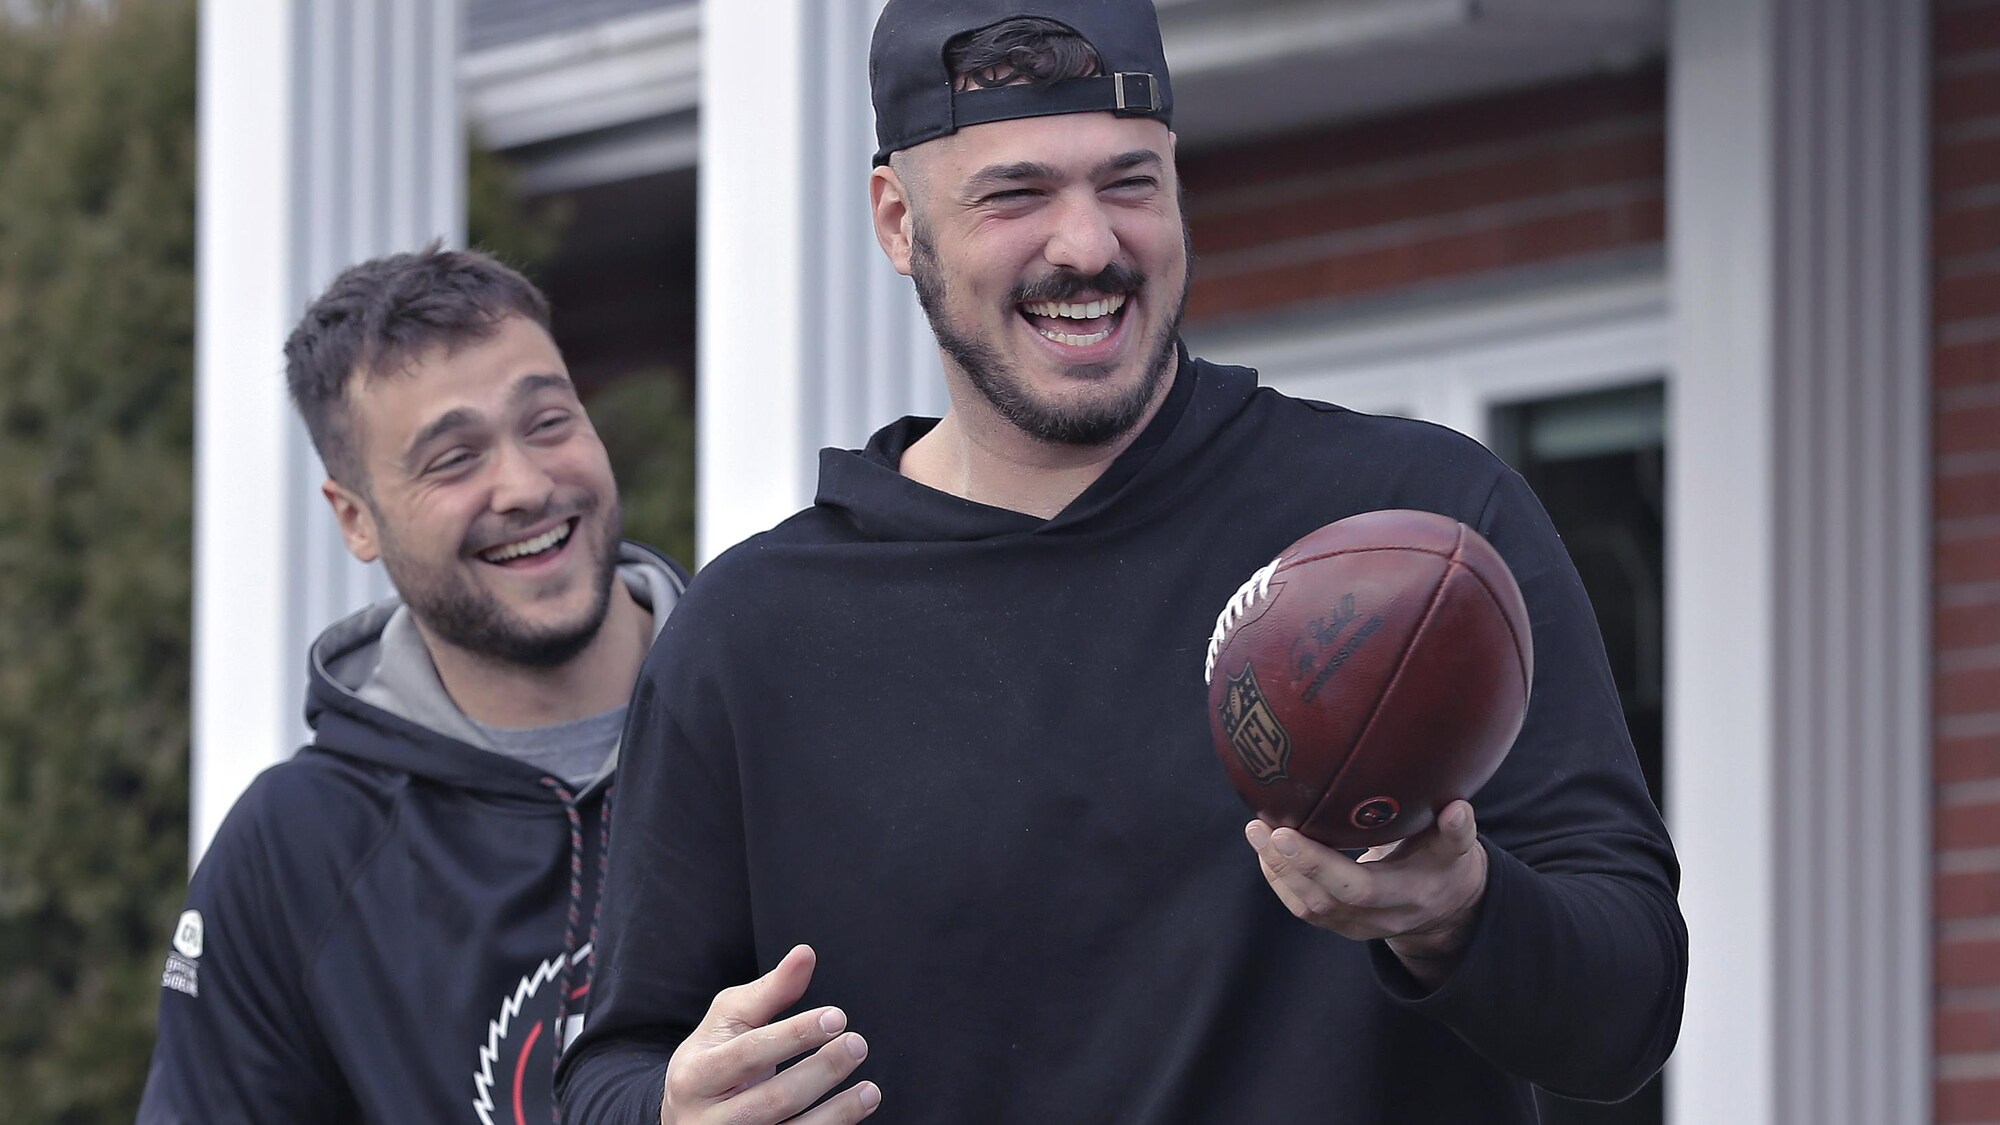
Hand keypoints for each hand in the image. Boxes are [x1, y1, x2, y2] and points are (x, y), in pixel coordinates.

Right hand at [660, 945, 880, 1124]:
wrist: (687, 1113)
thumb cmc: (714, 1055)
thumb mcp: (730, 1019)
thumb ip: (769, 991)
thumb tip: (805, 955)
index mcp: (695, 1075)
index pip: (749, 1054)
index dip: (795, 1035)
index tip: (837, 1017)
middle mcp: (707, 1120)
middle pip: (774, 1100)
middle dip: (822, 1071)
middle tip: (857, 1044)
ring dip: (838, 1114)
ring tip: (869, 1090)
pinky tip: (855, 1111)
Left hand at [1245, 800, 1487, 987]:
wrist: (1446, 906)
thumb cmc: (1446, 861)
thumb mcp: (1457, 848)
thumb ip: (1456, 831)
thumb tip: (1457, 809)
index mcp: (1410, 896)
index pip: (1359, 888)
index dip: (1319, 865)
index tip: (1286, 832)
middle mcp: (1382, 918)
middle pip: (1324, 901)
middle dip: (1286, 865)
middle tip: (1259, 827)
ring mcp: (1358, 927)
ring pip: (1307, 908)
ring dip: (1275, 870)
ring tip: (1255, 831)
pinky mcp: (1341, 925)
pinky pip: (1303, 908)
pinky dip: (1279, 879)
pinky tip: (1265, 849)